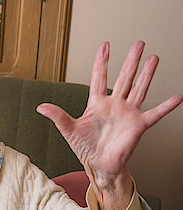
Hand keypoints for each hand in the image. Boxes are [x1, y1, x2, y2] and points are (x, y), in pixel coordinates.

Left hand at [37, 41, 182, 209]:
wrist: (100, 165)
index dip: (102, 62)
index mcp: (97, 104)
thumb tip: (40, 107)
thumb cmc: (85, 148)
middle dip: (131, 61)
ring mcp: (128, 113)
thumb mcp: (68, 130)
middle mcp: (114, 105)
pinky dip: (166, 106)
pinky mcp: (138, 126)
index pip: (99, 78)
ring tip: (154, 58)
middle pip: (124, 78)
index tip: (105, 45)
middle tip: (139, 43)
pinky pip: (155, 114)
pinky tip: (177, 97)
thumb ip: (57, 116)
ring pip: (139, 89)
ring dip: (147, 74)